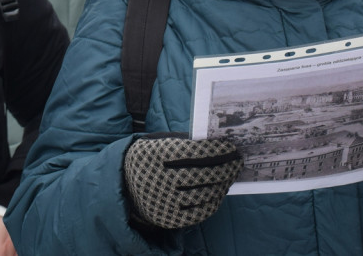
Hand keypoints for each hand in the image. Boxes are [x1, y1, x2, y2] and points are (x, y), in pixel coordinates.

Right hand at [123, 133, 242, 229]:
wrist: (124, 185)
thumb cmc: (151, 158)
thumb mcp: (159, 144)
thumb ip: (185, 143)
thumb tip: (219, 147)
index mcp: (153, 155)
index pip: (192, 152)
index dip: (215, 150)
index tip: (231, 147)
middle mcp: (156, 179)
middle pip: (201, 175)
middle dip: (225, 167)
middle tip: (238, 161)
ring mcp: (162, 202)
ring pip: (203, 194)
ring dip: (222, 184)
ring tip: (231, 174)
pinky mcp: (168, 218)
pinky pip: (199, 212)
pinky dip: (214, 201)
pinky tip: (220, 191)